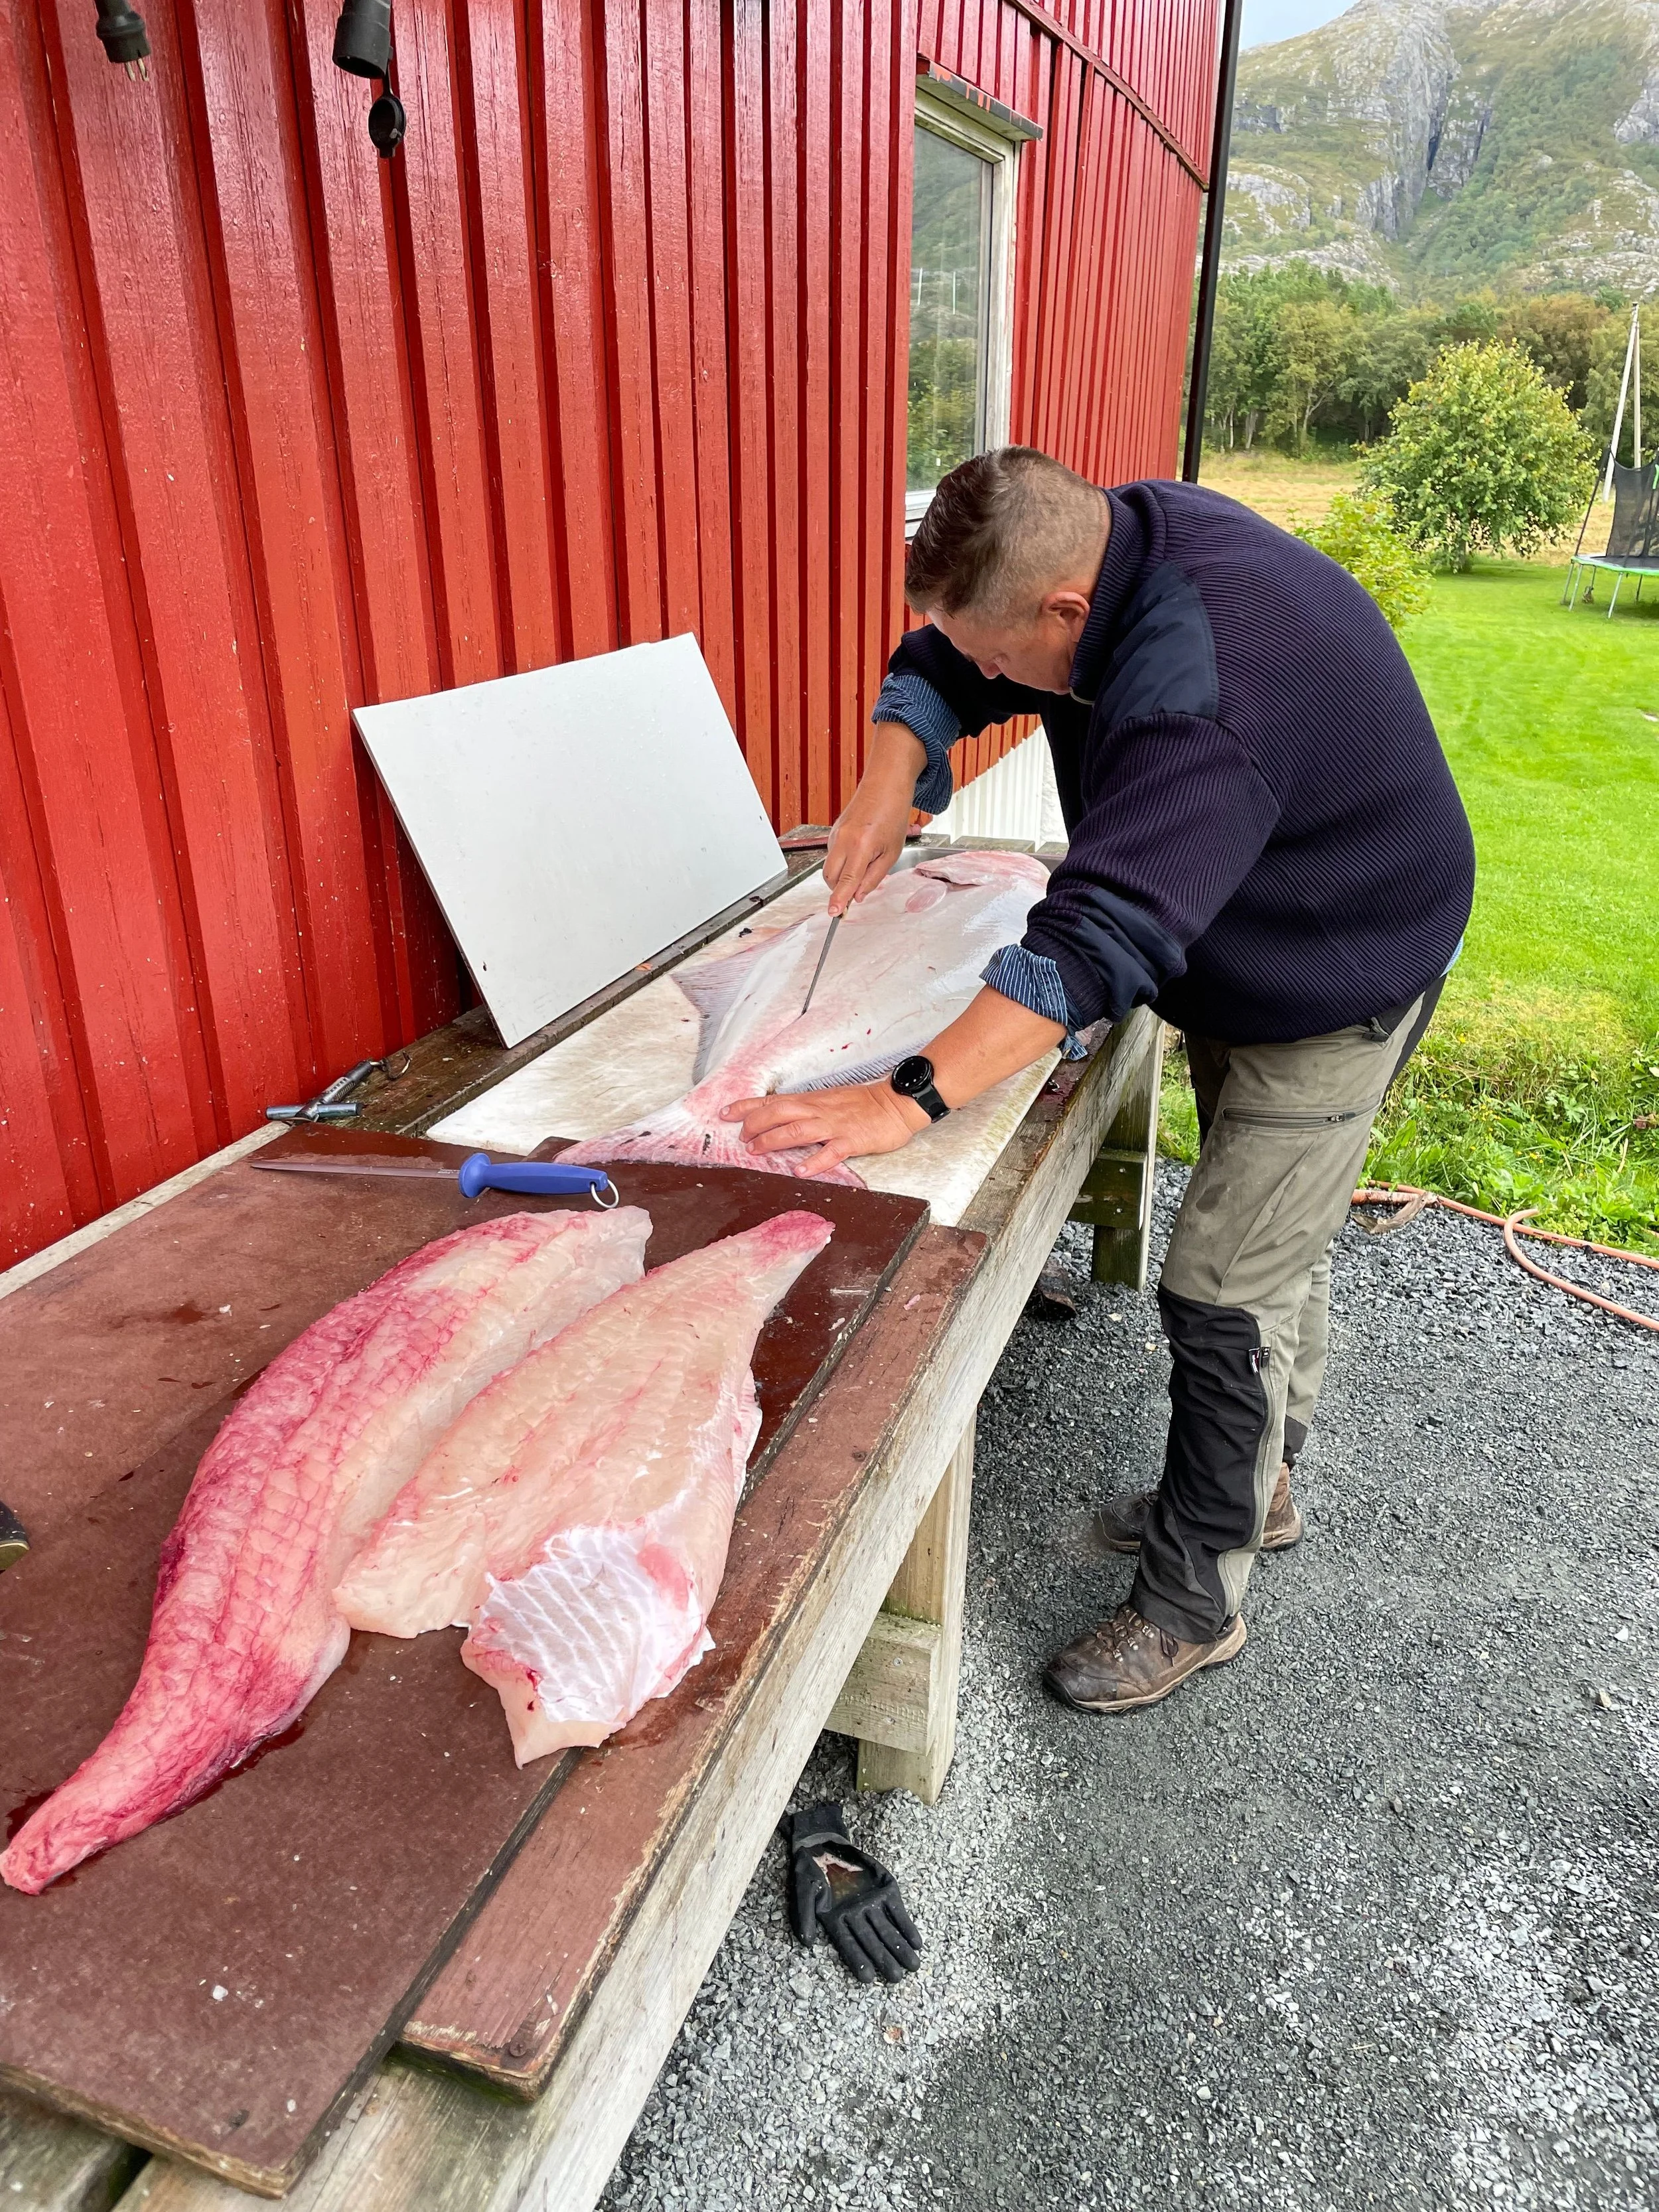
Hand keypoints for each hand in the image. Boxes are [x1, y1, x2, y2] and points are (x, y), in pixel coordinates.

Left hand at [721, 1081, 928, 1176]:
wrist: (895, 1103)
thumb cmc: (863, 1104)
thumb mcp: (828, 1100)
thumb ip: (805, 1109)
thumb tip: (778, 1117)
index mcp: (811, 1101)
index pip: (772, 1101)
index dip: (747, 1107)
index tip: (724, 1113)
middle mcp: (818, 1110)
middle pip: (779, 1112)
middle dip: (754, 1124)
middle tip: (740, 1138)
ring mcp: (834, 1125)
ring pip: (797, 1130)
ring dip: (774, 1140)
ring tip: (756, 1151)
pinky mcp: (852, 1141)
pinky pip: (831, 1152)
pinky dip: (814, 1161)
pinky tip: (800, 1171)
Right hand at [823, 724, 925, 915]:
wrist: (885, 784)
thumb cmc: (893, 815)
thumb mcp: (892, 852)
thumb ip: (874, 877)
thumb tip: (858, 896)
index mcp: (862, 845)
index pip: (846, 880)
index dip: (839, 899)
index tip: (833, 913)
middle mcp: (844, 839)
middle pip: (830, 877)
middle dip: (838, 890)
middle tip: (854, 892)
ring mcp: (835, 834)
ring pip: (828, 867)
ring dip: (840, 876)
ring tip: (863, 865)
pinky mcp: (833, 831)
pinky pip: (831, 855)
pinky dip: (841, 862)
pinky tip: (858, 852)